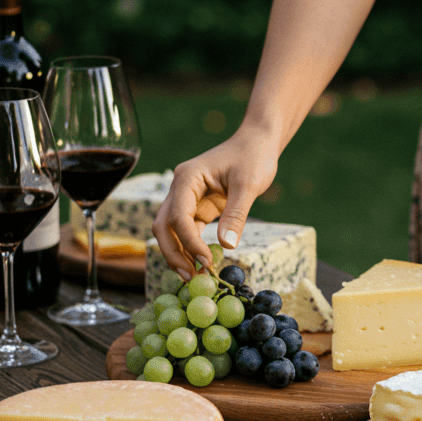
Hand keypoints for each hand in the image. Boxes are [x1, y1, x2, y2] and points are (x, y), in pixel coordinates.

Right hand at [152, 126, 279, 278]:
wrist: (257, 143)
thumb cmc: (253, 157)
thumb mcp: (248, 184)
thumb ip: (236, 214)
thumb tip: (227, 245)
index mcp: (187, 178)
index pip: (178, 216)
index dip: (189, 242)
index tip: (205, 261)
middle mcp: (181, 188)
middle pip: (164, 226)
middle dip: (174, 253)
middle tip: (190, 277)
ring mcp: (187, 198)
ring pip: (172, 230)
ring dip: (180, 253)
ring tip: (195, 276)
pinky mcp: (198, 206)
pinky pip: (187, 230)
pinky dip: (191, 246)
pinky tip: (201, 263)